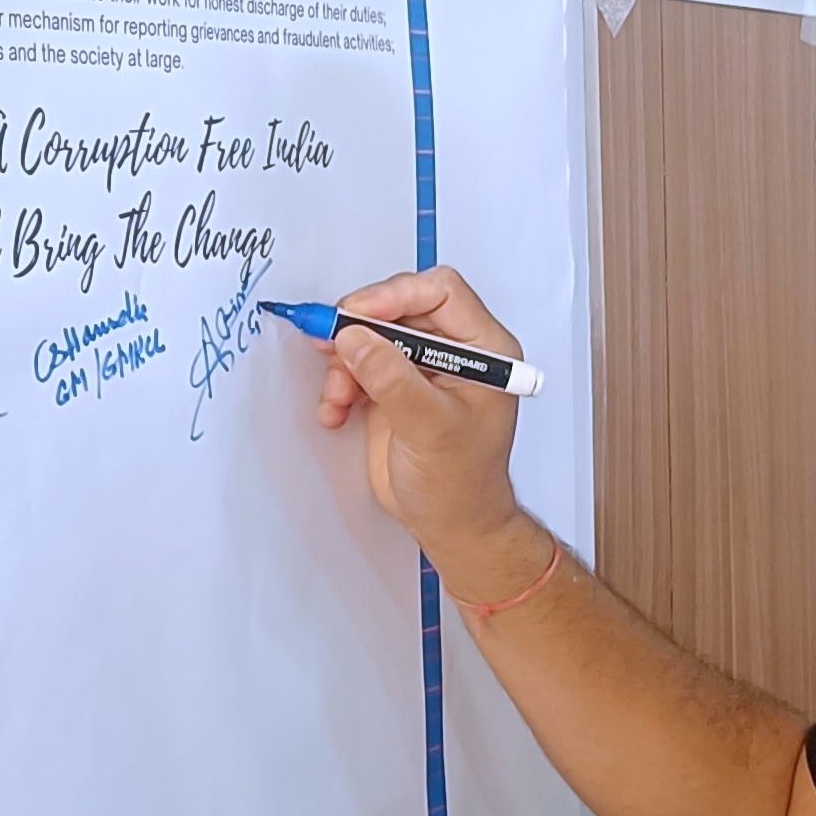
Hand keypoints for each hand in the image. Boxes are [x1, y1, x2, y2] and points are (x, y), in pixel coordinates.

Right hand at [312, 266, 545, 599]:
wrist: (450, 524)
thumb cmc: (462, 483)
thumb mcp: (431, 428)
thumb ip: (393, 379)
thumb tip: (356, 337)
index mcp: (484, 348)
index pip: (440, 291)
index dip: (395, 294)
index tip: (356, 314)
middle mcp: (454, 350)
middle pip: (398, 307)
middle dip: (360, 328)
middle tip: (330, 344)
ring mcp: (420, 367)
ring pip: (370, 335)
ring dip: (344, 362)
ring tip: (337, 398)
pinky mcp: (393, 386)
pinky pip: (356, 363)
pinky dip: (338, 384)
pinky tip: (335, 412)